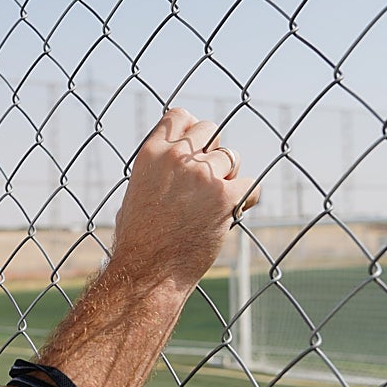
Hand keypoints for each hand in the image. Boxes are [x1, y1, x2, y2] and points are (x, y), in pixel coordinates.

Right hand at [111, 108, 258, 287]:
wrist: (149, 271)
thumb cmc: (138, 240)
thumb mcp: (135, 193)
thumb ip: (156, 170)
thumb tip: (168, 165)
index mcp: (151, 154)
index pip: (179, 116)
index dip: (191, 129)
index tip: (195, 146)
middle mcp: (177, 158)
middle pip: (210, 129)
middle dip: (213, 150)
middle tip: (207, 177)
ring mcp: (203, 175)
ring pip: (232, 157)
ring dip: (229, 176)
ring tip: (214, 201)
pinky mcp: (226, 196)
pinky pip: (251, 184)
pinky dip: (246, 198)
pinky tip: (233, 212)